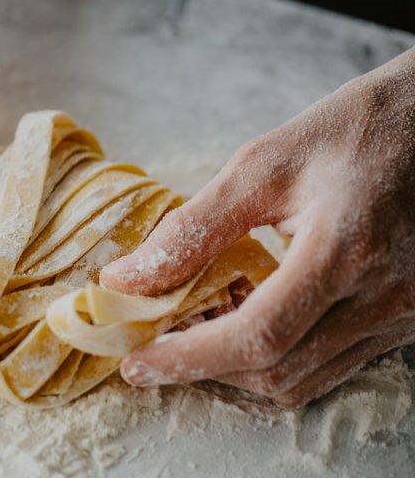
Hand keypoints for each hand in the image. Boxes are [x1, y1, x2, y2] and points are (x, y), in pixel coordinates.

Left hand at [100, 47, 414, 407]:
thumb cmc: (353, 132)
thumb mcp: (262, 166)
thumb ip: (191, 228)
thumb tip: (125, 278)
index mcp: (345, 250)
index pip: (256, 335)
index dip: (188, 358)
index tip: (137, 364)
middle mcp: (382, 297)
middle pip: (276, 371)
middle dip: (204, 368)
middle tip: (155, 345)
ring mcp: (400, 316)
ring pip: (301, 379)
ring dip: (236, 368)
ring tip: (194, 331)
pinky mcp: (404, 320)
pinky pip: (329, 366)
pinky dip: (276, 358)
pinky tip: (244, 322)